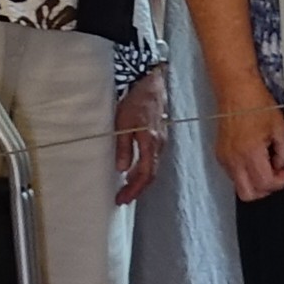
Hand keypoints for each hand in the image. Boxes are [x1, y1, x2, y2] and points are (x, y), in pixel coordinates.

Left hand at [112, 72, 166, 205]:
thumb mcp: (123, 123)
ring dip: (139, 180)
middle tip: (122, 198)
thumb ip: (124, 147)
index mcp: (150, 143)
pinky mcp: (159, 137)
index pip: (145, 175)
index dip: (134, 189)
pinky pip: (152, 159)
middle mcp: (159, 145)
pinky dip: (143, 169)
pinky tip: (134, 170)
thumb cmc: (137, 101)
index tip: (122, 199)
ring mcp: (161, 141)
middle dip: (136, 189)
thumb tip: (122, 169)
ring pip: (152, 167)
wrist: (152, 83)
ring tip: (126, 188)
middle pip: (150, 175)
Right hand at [205, 72, 283, 200]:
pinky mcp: (219, 153)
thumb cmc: (255, 102)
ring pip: (239, 186)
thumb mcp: (279, 127)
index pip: (265, 184)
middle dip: (264, 189)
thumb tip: (282, 166)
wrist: (235, 89)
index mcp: (250, 152)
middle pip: (248, 194)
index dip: (278, 182)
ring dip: (253, 181)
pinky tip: (252, 157)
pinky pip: (232, 174)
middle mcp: (233, 158)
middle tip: (274, 174)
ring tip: (263, 162)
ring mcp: (224, 157)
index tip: (283, 173)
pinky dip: (244, 172)